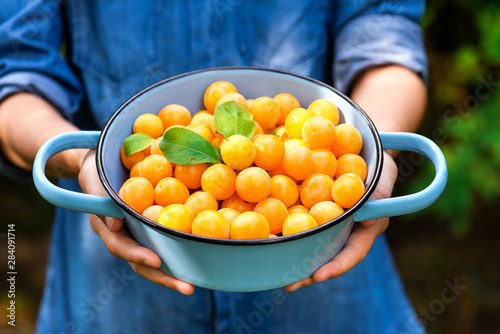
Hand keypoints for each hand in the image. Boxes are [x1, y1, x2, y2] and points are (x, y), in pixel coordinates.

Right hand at [78, 150, 194, 294]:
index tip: (157, 261)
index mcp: (108, 228)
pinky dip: (181, 250)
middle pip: (143, 263)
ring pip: (156, 257)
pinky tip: (201, 256)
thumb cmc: (95, 168)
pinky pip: (166, 240)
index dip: (137, 255)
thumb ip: (100, 198)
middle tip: (188, 288)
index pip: (121, 247)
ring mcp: (139, 234)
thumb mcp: (93, 178)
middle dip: (165, 277)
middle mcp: (125, 236)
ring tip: (194, 284)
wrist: (100, 163)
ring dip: (175, 272)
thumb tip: (115, 224)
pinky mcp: (152, 227)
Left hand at [284, 151, 397, 291]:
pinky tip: (267, 236)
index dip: (337, 265)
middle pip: (328, 255)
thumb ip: (380, 192)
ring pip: (311, 242)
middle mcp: (346, 228)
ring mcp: (328, 219)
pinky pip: (299, 220)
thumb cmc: (378, 160)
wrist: (361, 143)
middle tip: (289, 285)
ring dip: (293, 256)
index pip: (353, 251)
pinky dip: (285, 229)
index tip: (318, 276)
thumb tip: (369, 220)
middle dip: (308, 272)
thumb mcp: (384, 172)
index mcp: (366, 226)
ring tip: (273, 271)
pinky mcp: (313, 207)